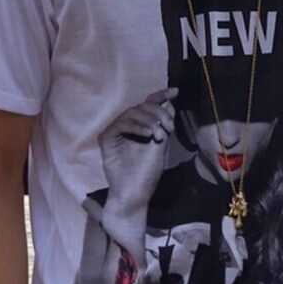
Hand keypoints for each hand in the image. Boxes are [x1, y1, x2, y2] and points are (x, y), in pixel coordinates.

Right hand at [98, 87, 176, 215]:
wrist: (135, 192)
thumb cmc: (147, 172)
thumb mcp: (160, 143)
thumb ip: (163, 123)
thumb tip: (169, 102)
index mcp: (140, 125)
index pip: (149, 104)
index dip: (161, 95)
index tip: (175, 91)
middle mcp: (127, 125)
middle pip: (142, 106)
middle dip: (158, 113)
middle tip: (168, 128)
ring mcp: (116, 131)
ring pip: (132, 112)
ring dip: (149, 120)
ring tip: (158, 135)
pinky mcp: (106, 138)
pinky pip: (120, 124)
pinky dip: (136, 126)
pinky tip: (148, 135)